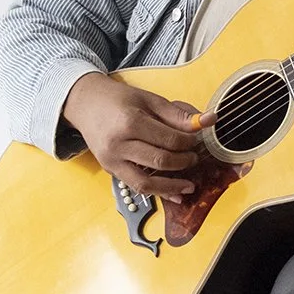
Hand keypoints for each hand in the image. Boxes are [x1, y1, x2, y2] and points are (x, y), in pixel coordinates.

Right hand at [61, 73, 215, 202]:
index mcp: (130, 122)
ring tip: (190, 186)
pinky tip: (174, 194)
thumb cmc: (118, 99)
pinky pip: (136, 186)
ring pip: (146, 183)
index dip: (189, 143)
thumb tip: (208, 120)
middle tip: (194, 158)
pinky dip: (157, 193)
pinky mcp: (110, 170)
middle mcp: (119, 145)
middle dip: (183, 162)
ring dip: (172, 187)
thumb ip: (178, 114)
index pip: (169, 140)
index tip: (196, 140)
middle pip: (160, 161)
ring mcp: (112, 160)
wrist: (85, 104)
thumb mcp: (149, 99)